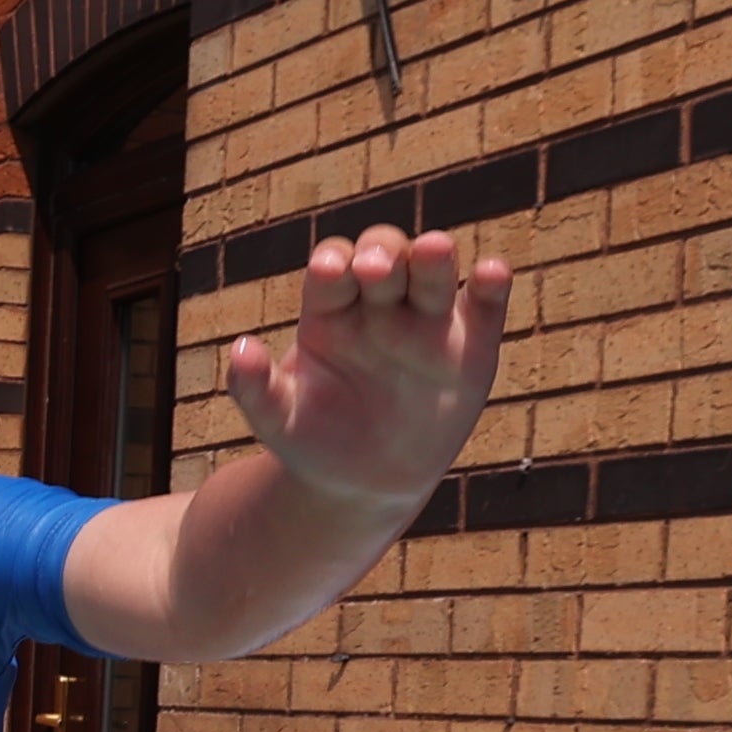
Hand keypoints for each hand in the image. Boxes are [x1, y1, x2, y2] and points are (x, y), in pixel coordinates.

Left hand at [223, 224, 511, 509]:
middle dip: (381, 253)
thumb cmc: (313, 438)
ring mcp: (426, 320)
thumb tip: (238, 350)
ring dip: (433, 257)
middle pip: (384, 257)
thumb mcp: (277, 419)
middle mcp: (379, 304)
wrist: (362, 482)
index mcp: (330, 311)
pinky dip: (492, 286)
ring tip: (433, 249)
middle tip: (374, 268)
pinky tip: (493, 273)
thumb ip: (253, 387)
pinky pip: (484, 306)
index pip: (332, 270)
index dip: (332, 265)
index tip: (328, 272)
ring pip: (432, 273)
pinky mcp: (469, 344)